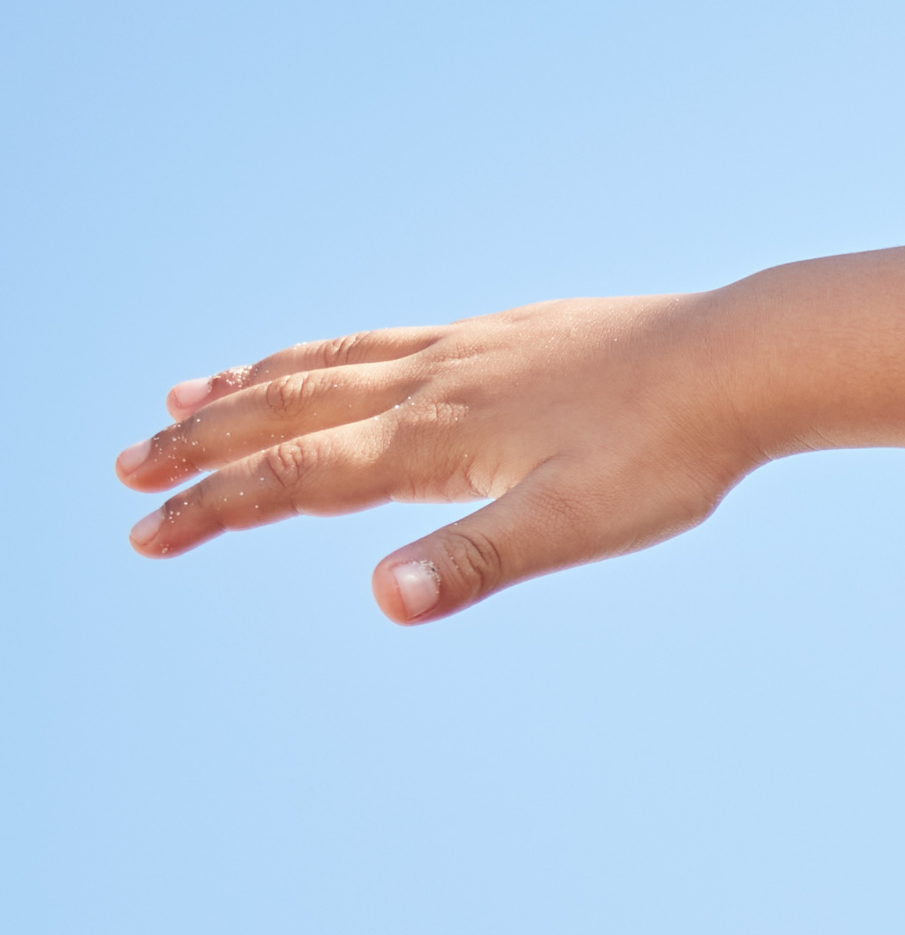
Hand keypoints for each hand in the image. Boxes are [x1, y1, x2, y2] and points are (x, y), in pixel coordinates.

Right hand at [116, 291, 767, 620]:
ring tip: (190, 389)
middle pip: (286, 408)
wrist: (748, 360)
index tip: (142, 534)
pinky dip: (330, 352)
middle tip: (126, 465)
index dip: (214, 507)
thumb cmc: (671, 452)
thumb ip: (476, 562)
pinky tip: (340, 358)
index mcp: (435, 439)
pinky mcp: (511, 333)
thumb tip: (385, 601)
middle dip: (201, 439)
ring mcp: (471, 350)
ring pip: (329, 362)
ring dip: (251, 383)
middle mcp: (435, 383)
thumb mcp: (576, 523)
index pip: (294, 476)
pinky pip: (388, 339)